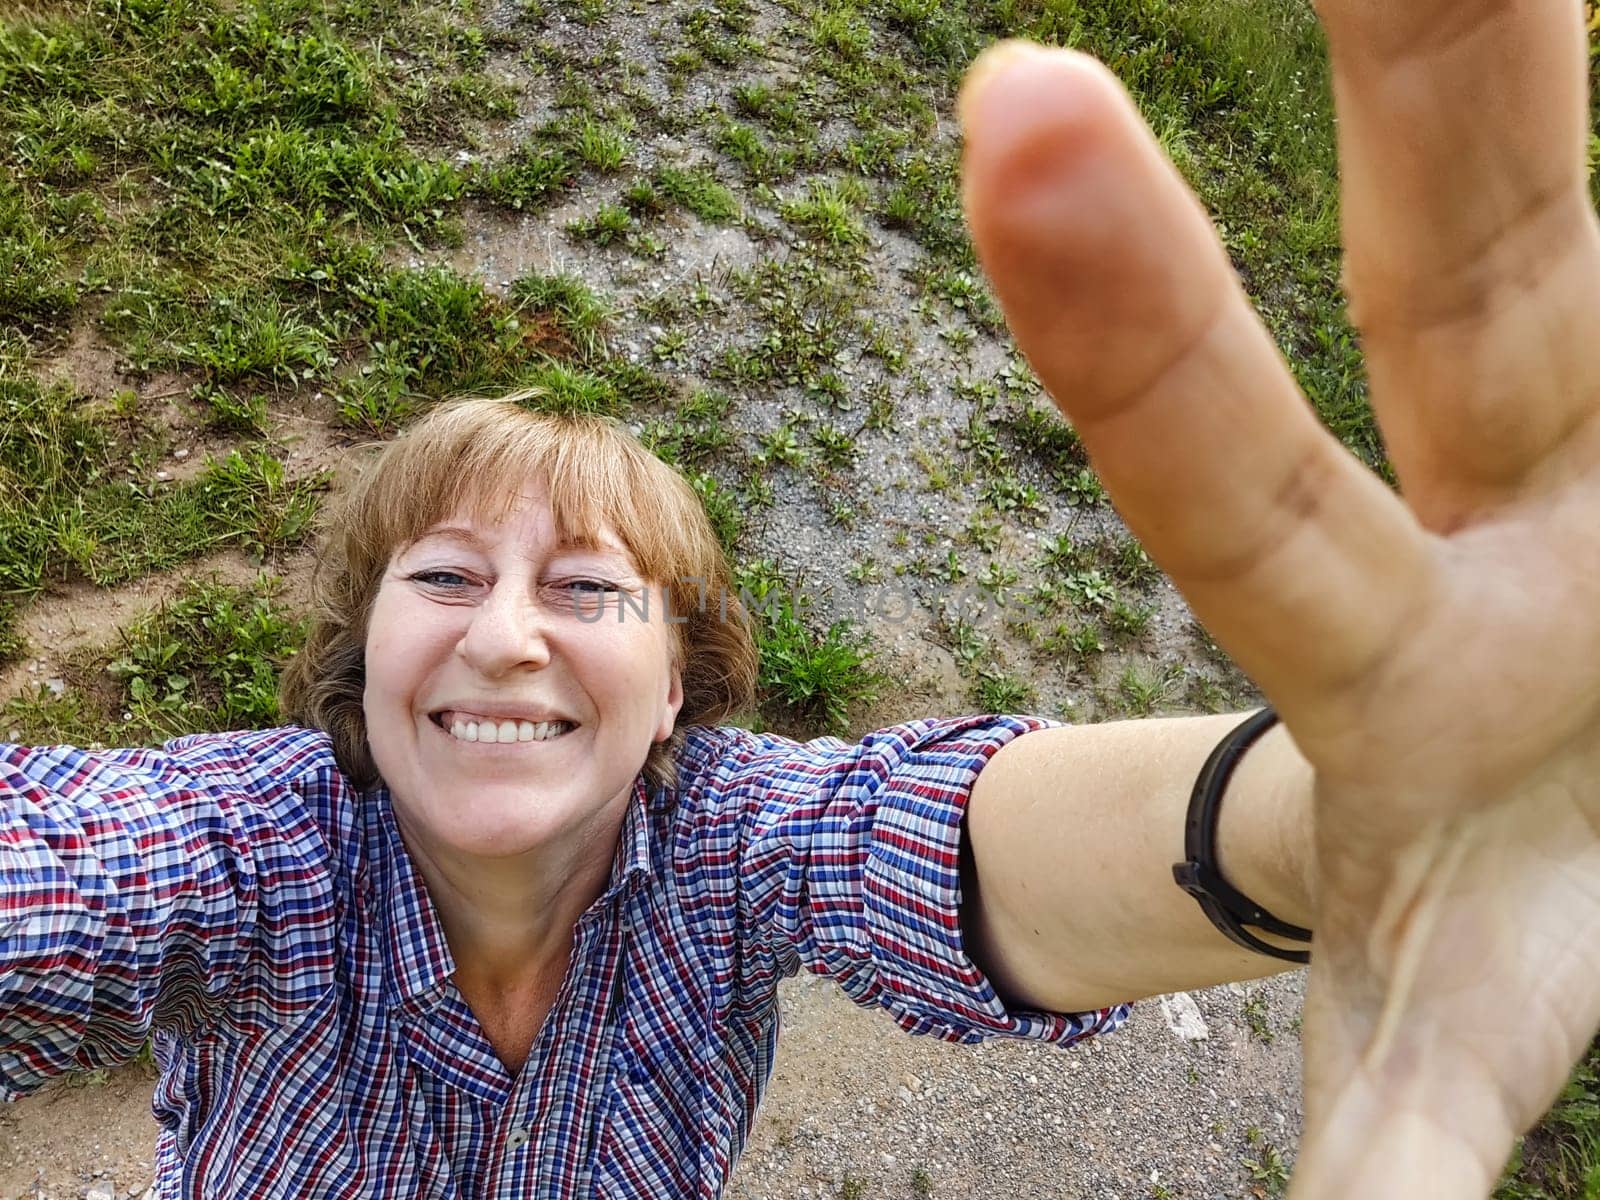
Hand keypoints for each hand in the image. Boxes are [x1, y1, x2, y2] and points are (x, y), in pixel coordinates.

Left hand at [957, 6, 1599, 1197]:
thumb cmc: (1507, 907)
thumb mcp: (1448, 1025)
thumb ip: (1384, 1143)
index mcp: (1399, 643)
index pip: (1234, 472)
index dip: (1133, 322)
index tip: (1010, 103)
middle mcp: (1525, 505)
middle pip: (1483, 251)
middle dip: (1450, 50)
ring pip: (1588, 220)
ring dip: (1519, 35)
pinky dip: (1570, 66)